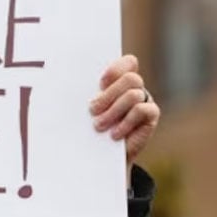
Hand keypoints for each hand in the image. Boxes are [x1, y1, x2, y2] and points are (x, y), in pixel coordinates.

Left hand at [90, 54, 159, 175]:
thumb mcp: (86, 109)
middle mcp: (135, 87)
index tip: (100, 83)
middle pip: (130, 79)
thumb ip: (85, 95)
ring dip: (114, 111)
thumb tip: (65, 81)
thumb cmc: (92, 126)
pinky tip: (114, 134)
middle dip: (109, 95)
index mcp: (120, 80)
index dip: (116, 69)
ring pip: (133, 95)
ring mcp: (145, 100)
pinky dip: (126, 122)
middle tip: (92, 110)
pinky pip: (143, 110)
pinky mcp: (151, 116)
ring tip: (99, 125)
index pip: (128, 63)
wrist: (102, 153)